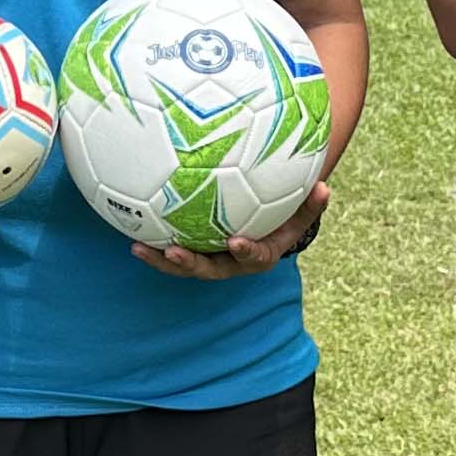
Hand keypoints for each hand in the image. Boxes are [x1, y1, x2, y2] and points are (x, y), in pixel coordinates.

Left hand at [135, 181, 325, 279]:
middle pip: (210, 269)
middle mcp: (231, 263)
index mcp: (259, 255)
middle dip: (191, 264)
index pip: (254, 258)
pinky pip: (171, 249)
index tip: (237, 242)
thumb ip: (312, 203)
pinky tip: (130, 230)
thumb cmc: (284, 216)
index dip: (246, 252)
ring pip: (184, 266)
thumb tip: (325, 186)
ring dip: (161, 260)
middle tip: (175, 253)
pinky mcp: (193, 251)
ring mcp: (210, 259)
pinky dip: (153, 243)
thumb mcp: (301, 211)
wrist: (266, 229)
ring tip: (138, 248)